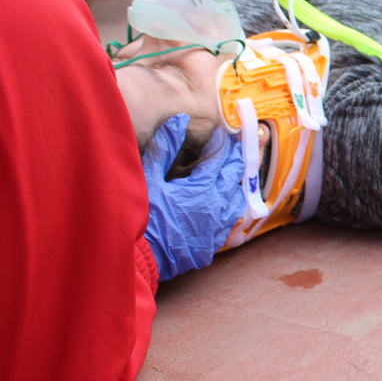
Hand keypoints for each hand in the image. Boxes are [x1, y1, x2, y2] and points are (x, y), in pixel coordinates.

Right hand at [142, 114, 245, 281]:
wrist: (140, 260)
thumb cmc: (141, 218)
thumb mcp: (148, 179)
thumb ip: (165, 147)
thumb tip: (179, 121)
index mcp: (202, 188)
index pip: (219, 158)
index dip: (221, 142)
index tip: (222, 132)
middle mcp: (217, 207)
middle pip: (235, 176)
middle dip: (237, 158)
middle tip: (241, 145)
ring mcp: (218, 228)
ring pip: (238, 200)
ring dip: (239, 184)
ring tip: (239, 172)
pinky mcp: (213, 245)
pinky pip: (232, 223)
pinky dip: (233, 209)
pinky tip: (231, 206)